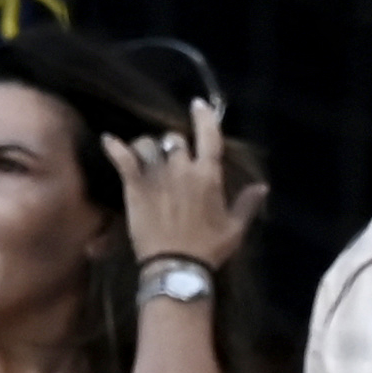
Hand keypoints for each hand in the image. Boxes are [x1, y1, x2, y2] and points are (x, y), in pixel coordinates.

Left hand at [107, 93, 261, 286]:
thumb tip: (263, 186)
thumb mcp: (235, 229)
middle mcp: (183, 168)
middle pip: (174, 140)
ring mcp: (157, 176)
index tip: (198, 105)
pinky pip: (123, 158)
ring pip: (148, 145)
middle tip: (170, 156)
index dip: (203, 117)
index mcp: (208, 175)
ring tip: (144, 156)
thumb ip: (247, 204)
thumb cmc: (208, 250)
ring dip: (147, 147)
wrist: (176, 267)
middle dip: (173, 144)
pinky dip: (114, 147)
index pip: (208, 135)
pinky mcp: (135, 187)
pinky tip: (108, 141)